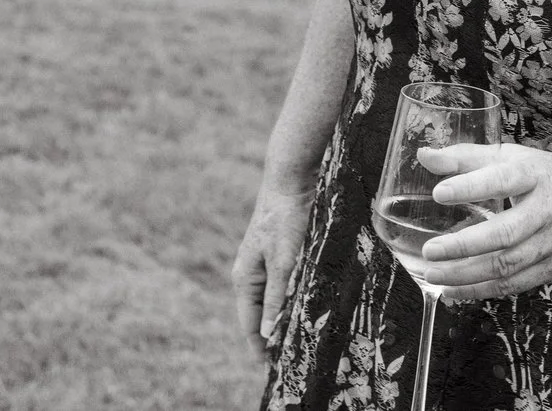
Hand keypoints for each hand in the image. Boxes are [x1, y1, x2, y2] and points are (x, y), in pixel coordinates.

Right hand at [231, 184, 312, 357]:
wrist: (291, 180)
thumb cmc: (285, 218)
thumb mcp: (283, 261)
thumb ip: (276, 297)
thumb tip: (268, 334)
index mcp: (244, 279)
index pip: (249, 325)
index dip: (260, 350)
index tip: (273, 371)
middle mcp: (251, 275)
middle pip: (261, 317)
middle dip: (273, 339)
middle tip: (293, 361)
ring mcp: (265, 266)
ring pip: (274, 304)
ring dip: (285, 321)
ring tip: (301, 342)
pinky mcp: (280, 257)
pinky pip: (284, 289)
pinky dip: (293, 303)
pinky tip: (307, 311)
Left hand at [416, 144, 551, 301]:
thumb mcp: (516, 157)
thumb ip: (468, 157)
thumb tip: (425, 156)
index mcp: (535, 175)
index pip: (502, 180)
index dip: (470, 186)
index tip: (439, 193)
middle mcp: (545, 211)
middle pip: (504, 232)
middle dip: (464, 245)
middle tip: (431, 250)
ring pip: (507, 265)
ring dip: (467, 274)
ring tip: (433, 274)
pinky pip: (514, 284)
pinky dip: (482, 290)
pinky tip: (454, 290)